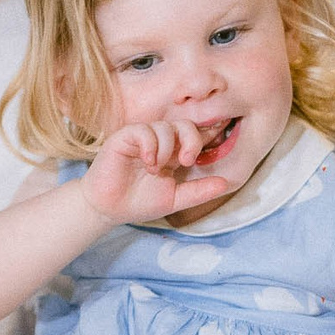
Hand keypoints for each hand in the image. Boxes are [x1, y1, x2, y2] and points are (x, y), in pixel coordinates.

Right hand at [82, 121, 236, 223]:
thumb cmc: (139, 203)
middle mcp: (160, 142)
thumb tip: (226, 184)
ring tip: (155, 170)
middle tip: (185, 161)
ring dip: (166, 150)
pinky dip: (150, 146)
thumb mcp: (175, 199)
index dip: (207, 136)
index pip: (194, 136)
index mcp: (173, 154)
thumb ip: (198, 191)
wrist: (108, 210)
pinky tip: (147, 163)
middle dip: (192, 140)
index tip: (218, 138)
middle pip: (185, 125)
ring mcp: (142, 138)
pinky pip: (144, 131)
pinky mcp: (125, 137)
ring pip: (166, 127)